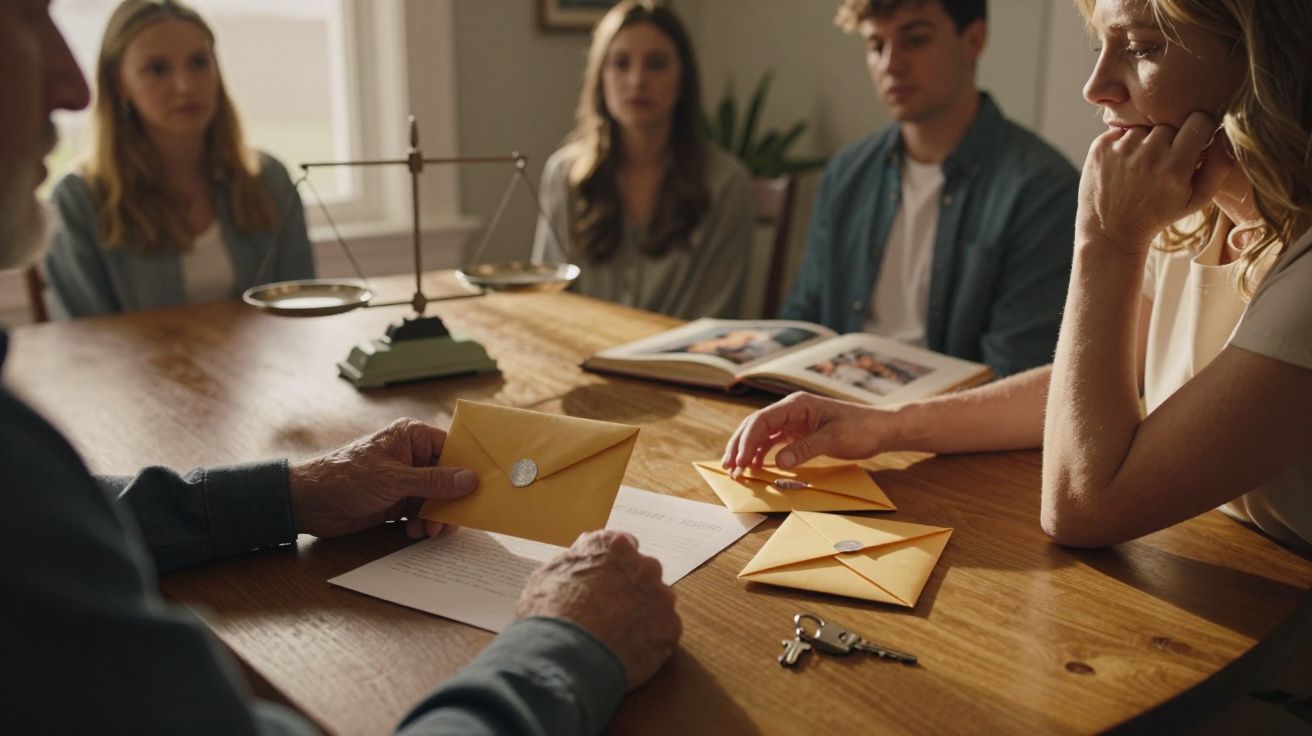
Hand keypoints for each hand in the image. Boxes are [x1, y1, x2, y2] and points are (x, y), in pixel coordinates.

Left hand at [289, 418, 476, 538]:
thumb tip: (470, 479)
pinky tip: (413, 531)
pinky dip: (422, 523)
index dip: (468, 469)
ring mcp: (405, 480)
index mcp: (413, 437)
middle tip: (452, 521)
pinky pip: (422, 512)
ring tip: (427, 529)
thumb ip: (434, 481)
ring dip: (436, 516)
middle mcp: (412, 456)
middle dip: (452, 501)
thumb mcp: (394, 480)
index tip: (483, 489)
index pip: (453, 449)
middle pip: (448, 478)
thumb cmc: (346, 477)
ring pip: (437, 499)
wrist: (309, 502)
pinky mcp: (396, 501)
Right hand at [515, 530, 680, 688]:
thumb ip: (573, 560)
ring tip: (619, 635)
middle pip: (643, 572)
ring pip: (657, 601)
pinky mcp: (670, 628)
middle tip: (609, 610)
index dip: (611, 566)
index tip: (603, 581)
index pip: (622, 546)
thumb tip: (582, 553)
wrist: (566, 655)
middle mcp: (644, 564)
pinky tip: (629, 651)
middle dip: (630, 588)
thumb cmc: (550, 612)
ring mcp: (661, 597)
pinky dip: (650, 640)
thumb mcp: (548, 574)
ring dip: (643, 613)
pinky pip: (663, 631)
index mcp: (614, 546)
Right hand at [721, 392, 892, 474]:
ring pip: (761, 434)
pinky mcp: (798, 432)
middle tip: (729, 467)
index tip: (738, 460)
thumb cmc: (860, 429)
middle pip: (755, 425)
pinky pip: (773, 441)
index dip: (746, 440)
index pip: (762, 420)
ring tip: (736, 470)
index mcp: (796, 405)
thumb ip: (804, 449)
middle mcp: (791, 410)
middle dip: (739, 446)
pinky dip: (761, 453)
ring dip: (747, 451)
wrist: (880, 428)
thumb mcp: (833, 439)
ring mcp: (793, 421)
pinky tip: (755, 466)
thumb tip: (777, 462)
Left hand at [1076, 110, 1231, 253]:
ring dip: (1145, 142)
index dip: (1200, 129)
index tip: (1195, 140)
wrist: (1111, 231)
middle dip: (1170, 139)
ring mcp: (1121, 149)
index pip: (1199, 120)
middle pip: (1170, 124)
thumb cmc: (1159, 214)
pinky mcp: (1100, 147)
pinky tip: (1123, 166)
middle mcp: (1148, 155)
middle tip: (1162, 163)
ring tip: (1140, 167)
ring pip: (1144, 127)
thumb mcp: (1198, 199)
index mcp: (1175, 168)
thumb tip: (1225, 133)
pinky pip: (1121, 131)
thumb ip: (1220, 166)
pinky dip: (1124, 143)